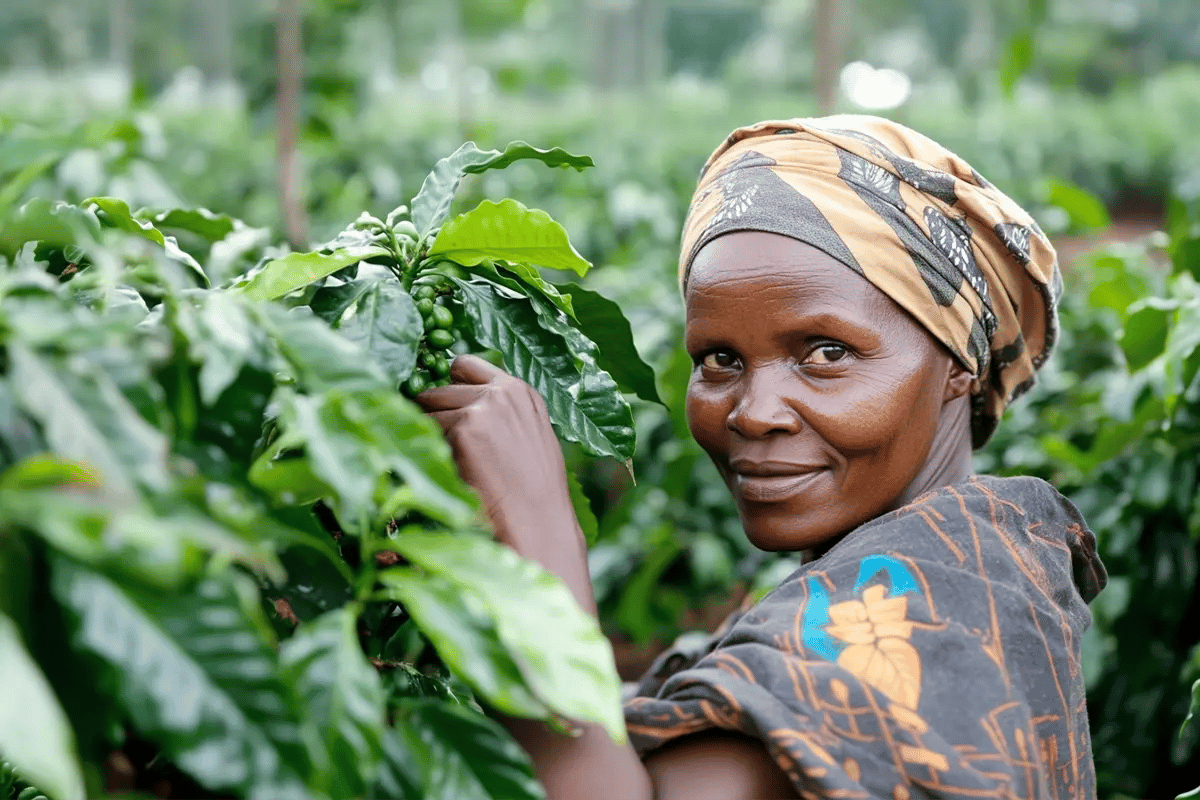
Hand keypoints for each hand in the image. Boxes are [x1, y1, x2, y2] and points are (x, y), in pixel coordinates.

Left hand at [412, 355, 593, 609]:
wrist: (538, 527)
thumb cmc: (532, 499)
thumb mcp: (527, 442)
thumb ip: (500, 417)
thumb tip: (459, 408)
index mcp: (521, 392)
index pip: (466, 366)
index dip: (449, 390)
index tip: (446, 415)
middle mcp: (503, 391)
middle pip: (439, 387)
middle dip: (434, 414)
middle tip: (444, 451)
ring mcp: (483, 406)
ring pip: (426, 407)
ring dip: (428, 434)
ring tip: (449, 467)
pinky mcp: (464, 426)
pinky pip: (423, 430)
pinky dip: (426, 451)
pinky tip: (447, 474)